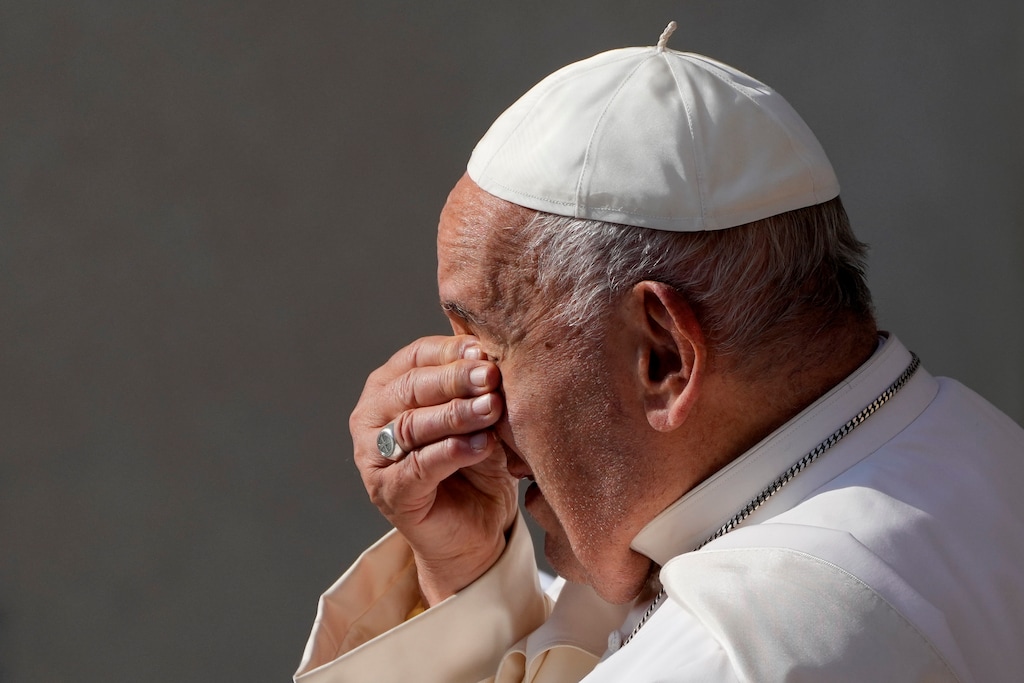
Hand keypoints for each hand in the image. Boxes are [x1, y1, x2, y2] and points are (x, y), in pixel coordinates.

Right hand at [351, 335, 517, 605]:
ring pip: (412, 425)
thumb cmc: (477, 463)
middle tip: (491, 376)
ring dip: (455, 414)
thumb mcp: (482, 418)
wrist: (476, 529)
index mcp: (390, 385)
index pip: (417, 356)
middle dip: (455, 379)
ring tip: (491, 409)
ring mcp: (373, 455)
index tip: (486, 350)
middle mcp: (372, 415)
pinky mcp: (388, 492)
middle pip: (411, 387)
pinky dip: (452, 453)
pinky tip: (482, 445)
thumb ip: (479, 390)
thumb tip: (492, 362)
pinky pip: (418, 466)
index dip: (451, 351)